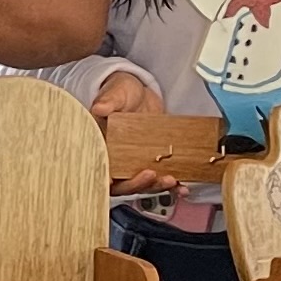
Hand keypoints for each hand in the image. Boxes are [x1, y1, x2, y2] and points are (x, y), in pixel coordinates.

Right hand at [86, 70, 178, 193]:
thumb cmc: (121, 93)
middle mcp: (115, 160)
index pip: (98, 169)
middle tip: (149, 175)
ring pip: (141, 184)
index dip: (104, 178)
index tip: (112, 180)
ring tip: (170, 180)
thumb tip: (99, 108)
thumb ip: (107, 101)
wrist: (140, 93)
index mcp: (101, 147)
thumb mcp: (115, 93)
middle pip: (121, 184)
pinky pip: (160, 179)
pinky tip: (181, 186)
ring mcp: (134, 164)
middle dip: (136, 184)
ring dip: (155, 186)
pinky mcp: (152, 163)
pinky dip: (171, 186)